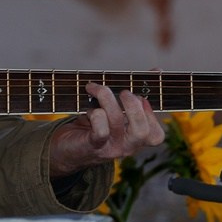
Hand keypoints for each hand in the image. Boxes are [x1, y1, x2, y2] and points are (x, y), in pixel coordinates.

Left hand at [47, 81, 165, 177]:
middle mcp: (125, 146)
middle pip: (142, 132)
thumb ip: (135, 94)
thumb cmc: (93, 125)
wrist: (64, 150)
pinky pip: (100, 130)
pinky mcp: (91, 145)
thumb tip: (157, 71)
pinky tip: (88, 110)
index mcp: (134, 139)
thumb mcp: (115, 111)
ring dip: (106, 97)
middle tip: (123, 92)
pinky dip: (95, 114)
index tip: (141, 97)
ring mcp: (109, 147)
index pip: (156, 136)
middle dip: (133, 106)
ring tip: (94, 88)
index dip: (151, 114)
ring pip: (117, 121)